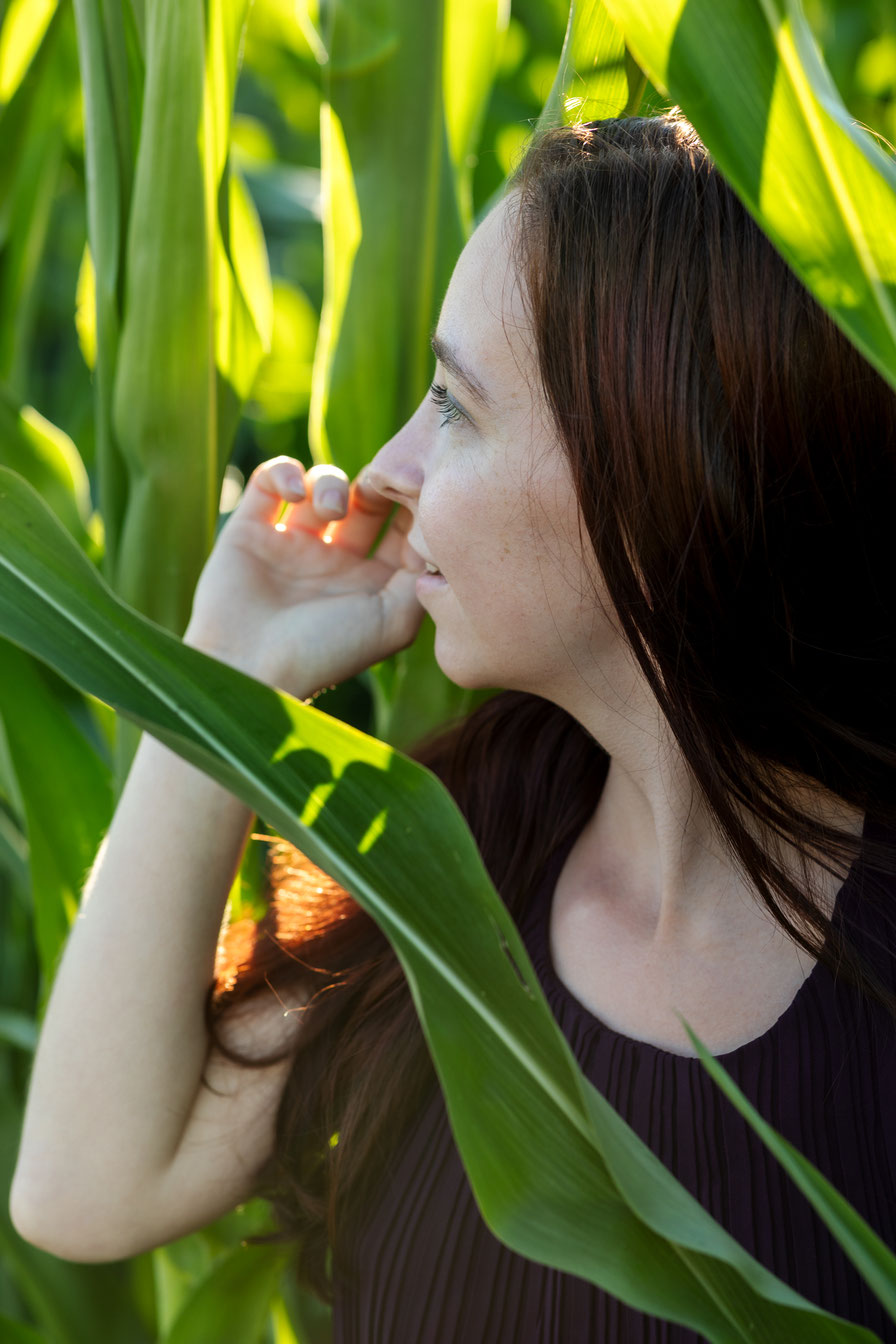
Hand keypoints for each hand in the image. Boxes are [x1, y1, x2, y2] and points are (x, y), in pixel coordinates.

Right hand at [184, 457, 424, 698]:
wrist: (249, 667)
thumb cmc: (325, 652)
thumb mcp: (393, 623)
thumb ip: (421, 578)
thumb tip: (432, 537)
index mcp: (370, 583)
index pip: (401, 529)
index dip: (411, 505)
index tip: (416, 492)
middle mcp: (333, 561)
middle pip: (364, 501)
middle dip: (374, 487)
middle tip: (375, 486)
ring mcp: (291, 544)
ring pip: (320, 485)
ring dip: (331, 483)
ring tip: (332, 509)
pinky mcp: (249, 529)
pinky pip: (269, 480)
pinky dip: (284, 473)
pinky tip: (293, 493)